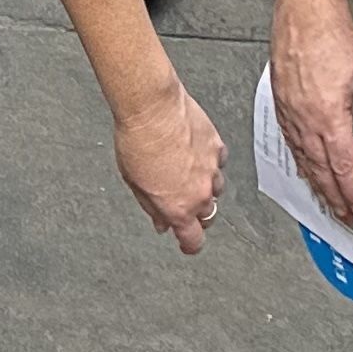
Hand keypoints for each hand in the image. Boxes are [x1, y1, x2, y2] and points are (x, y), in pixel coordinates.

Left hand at [115, 78, 224, 254]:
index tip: (187, 243)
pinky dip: (209, 161)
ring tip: (186, 172)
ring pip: (217, 189)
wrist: (152, 107)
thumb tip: (160, 221)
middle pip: (208, 216)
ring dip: (205, 187)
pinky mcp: (217, 146)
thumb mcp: (134, 182)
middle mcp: (200, 193)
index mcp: (179, 208)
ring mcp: (212, 170)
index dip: (190, 244)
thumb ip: (151, 206)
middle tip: (182, 202)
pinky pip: (218, 161)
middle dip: (196, 213)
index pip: (193, 240)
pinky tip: (195, 151)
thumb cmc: (137, 141)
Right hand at [270, 0, 352, 253]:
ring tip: (331, 204)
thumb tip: (350, 133)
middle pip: (321, 171)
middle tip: (352, 221)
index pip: (343, 168)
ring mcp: (287, 111)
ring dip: (318, 185)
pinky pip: (291, 142)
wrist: (305, 7)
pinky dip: (301, 162)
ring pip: (303, 159)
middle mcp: (303, 119)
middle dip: (338, 199)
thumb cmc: (334, 34)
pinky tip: (308, 170)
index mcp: (328, 116)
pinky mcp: (279, 102)